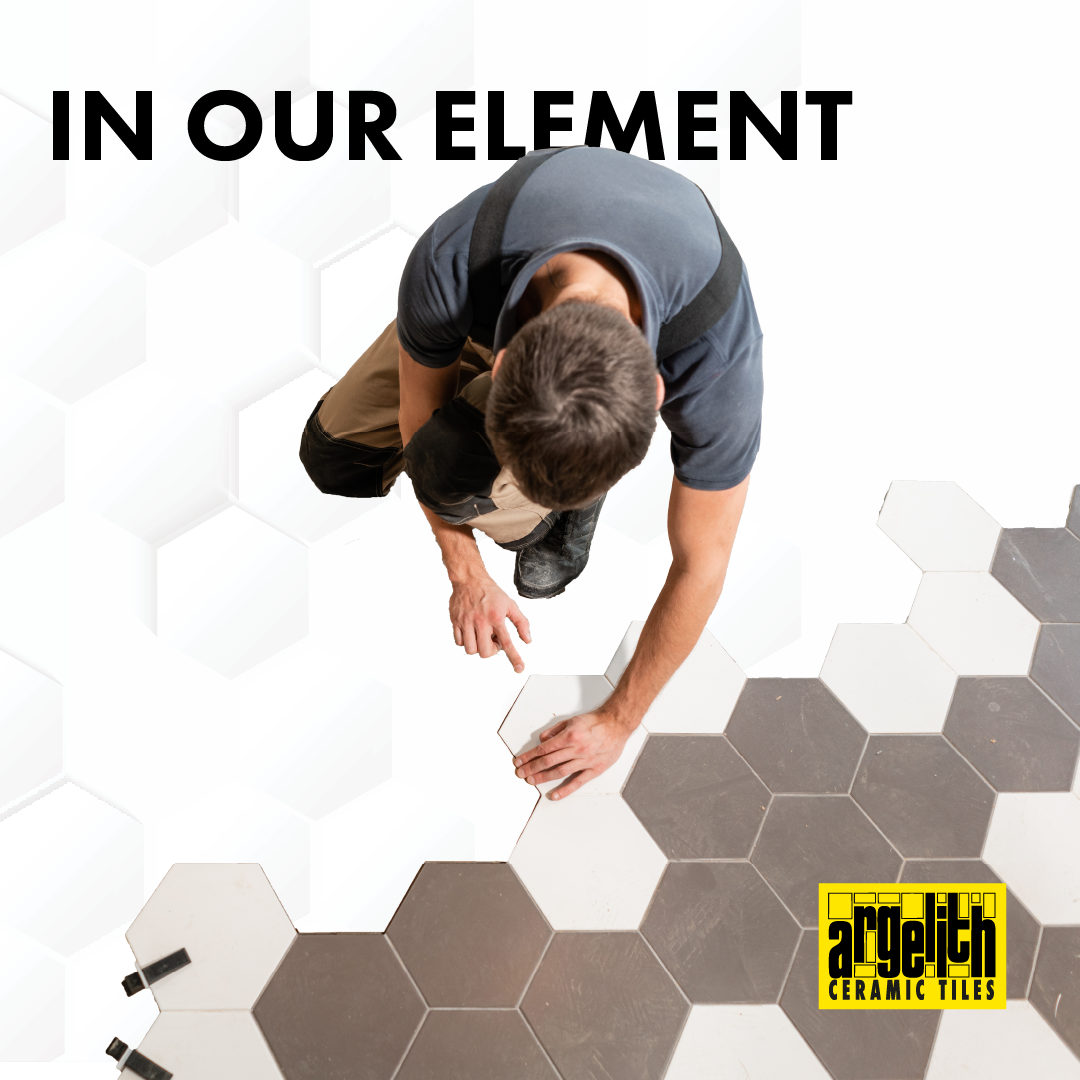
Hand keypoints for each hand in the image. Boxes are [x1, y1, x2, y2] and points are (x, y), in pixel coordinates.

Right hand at [449, 572, 530, 672]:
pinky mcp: (456, 622)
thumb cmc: (490, 592)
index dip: (514, 658)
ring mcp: (466, 622)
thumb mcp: (511, 605)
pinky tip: (472, 632)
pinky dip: (466, 641)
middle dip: (491, 650)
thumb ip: (521, 623)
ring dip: (478, 647)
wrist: (470, 579)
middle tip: (493, 640)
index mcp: (496, 617)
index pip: (507, 643)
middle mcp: (481, 621)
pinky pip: (459, 642)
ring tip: (482, 635)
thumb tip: (527, 640)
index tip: (519, 668)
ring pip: (471, 650)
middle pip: (485, 652)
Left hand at [513, 709, 634, 799]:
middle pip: (548, 761)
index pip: (544, 749)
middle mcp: (576, 749)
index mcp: (569, 736)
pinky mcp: (594, 769)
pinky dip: (565, 790)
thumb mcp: (572, 720)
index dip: (529, 756)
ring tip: (532, 781)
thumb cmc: (596, 721)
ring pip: (559, 772)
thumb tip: (542, 739)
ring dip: (543, 778)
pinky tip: (554, 795)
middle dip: (531, 768)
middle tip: (521, 773)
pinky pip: (578, 782)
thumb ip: (555, 730)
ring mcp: (585, 761)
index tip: (520, 761)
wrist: (617, 724)